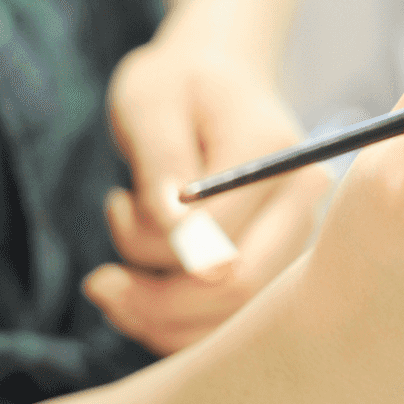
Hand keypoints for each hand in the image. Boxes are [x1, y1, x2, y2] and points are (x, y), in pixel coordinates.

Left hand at [84, 15, 329, 355]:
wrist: (219, 76)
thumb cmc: (178, 84)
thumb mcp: (151, 105)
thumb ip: (165, 168)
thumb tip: (184, 243)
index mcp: (277, 155)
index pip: (220, 235)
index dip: (151, 246)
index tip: (115, 205)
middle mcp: (304, 201)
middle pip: (239, 289)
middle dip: (155, 302)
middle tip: (99, 281)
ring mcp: (298, 235)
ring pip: (234, 318)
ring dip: (161, 320)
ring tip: (115, 282)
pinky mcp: (281, 261)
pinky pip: (232, 322)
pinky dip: (179, 327)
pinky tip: (144, 294)